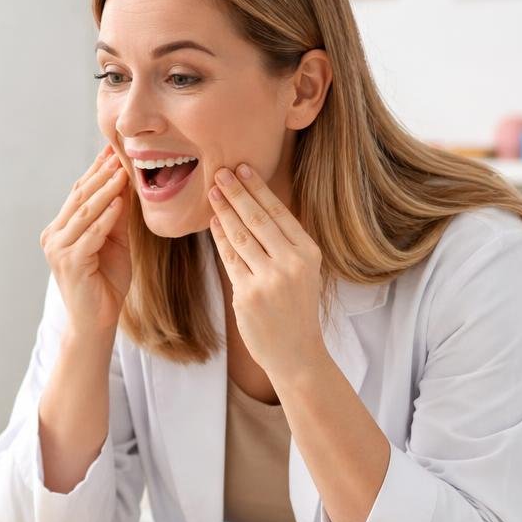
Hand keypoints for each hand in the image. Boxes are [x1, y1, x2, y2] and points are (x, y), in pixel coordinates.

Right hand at [40, 144, 131, 337]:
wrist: (95, 321)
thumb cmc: (105, 283)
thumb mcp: (114, 242)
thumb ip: (117, 217)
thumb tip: (126, 183)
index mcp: (60, 229)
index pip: (79, 193)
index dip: (96, 170)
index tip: (112, 150)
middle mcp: (54, 236)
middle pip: (80, 198)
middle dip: (101, 174)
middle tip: (119, 153)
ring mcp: (58, 249)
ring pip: (85, 212)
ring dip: (105, 190)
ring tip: (122, 172)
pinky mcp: (70, 263)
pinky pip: (91, 235)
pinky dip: (106, 218)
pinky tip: (120, 202)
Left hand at [207, 164, 328, 381]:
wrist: (296, 352)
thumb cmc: (296, 308)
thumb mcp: (303, 272)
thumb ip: (285, 244)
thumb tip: (255, 207)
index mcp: (309, 253)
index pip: (279, 212)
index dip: (258, 189)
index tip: (243, 168)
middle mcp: (292, 263)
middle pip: (257, 219)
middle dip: (236, 192)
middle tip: (219, 172)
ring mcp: (269, 280)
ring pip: (240, 236)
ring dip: (224, 211)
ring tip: (212, 192)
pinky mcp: (248, 295)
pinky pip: (229, 259)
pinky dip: (219, 238)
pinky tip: (213, 223)